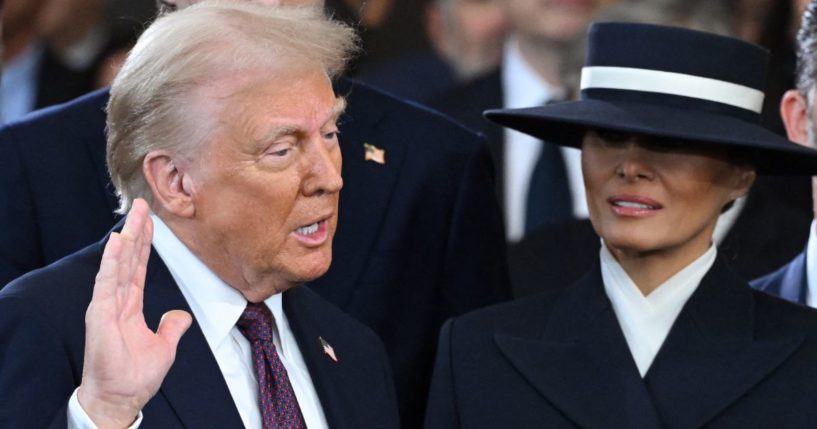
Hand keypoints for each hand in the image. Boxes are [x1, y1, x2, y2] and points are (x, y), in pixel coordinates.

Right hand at [77, 199, 191, 427]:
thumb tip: (180, 315)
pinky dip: (113, 260)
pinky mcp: (101, 313)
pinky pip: (108, 281)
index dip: (145, 244)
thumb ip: (172, 326)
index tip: (150, 221)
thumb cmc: (135, 376)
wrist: (121, 397)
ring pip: (119, 263)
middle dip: (136, 231)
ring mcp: (107, 305)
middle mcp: (117, 300)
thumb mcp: (164, 345)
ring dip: (126, 237)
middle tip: (142, 205)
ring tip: (134, 214)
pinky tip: (118, 241)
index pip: (138, 266)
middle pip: (128, 258)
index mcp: (130, 305)